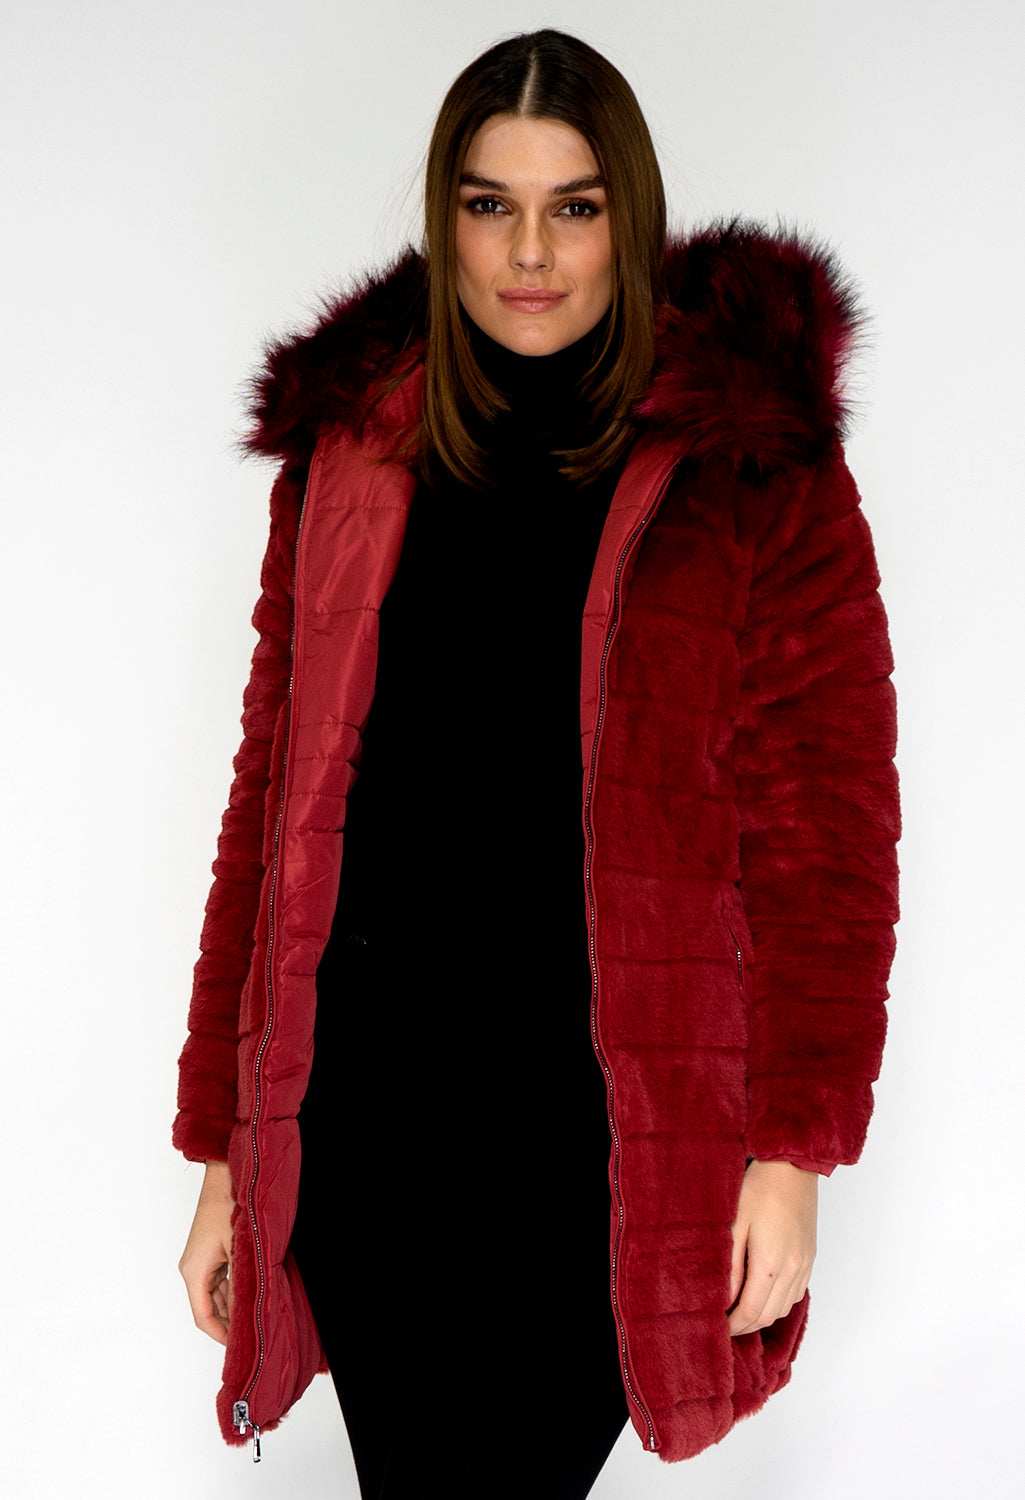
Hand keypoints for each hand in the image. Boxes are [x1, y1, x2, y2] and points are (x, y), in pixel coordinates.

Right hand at [179, 1160, 234, 1344]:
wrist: (225, 1176)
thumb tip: (243, 1315)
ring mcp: (200, 1261)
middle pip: (208, 1308)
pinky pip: (219, 1280)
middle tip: (251, 1334)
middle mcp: (193, 1270)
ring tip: (253, 1316)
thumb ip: (239, 1286)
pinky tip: (248, 1294)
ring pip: (215, 1295)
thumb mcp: (239, 1252)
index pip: (203, 1317)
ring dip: (232, 1305)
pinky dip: (232, 1290)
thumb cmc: (229, 1208)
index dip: (221, 1335)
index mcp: (194, 1272)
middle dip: (228, 1322)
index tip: (239, 1347)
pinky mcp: (209, 1252)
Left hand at [727, 1159, 816, 1335]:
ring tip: (740, 1310)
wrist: (791, 1166)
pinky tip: (762, 1293)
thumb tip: (725, 1300)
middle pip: (769, 1315)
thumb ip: (730, 1267)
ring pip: (784, 1308)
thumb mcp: (735, 1224)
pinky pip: (795, 1293)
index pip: (751, 1312)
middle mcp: (792, 1269)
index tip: (717, 1327)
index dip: (733, 1325)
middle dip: (745, 1325)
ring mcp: (804, 1264)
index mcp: (770, 1263)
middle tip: (725, 1323)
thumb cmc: (758, 1189)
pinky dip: (778, 1302)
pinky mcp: (810, 1257)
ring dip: (762, 1315)